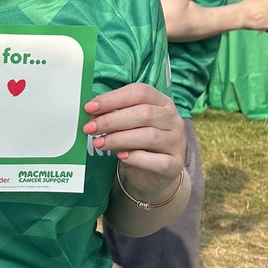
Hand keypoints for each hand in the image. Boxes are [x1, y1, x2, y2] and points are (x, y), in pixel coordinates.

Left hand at [83, 82, 184, 200]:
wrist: (153, 174)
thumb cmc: (137, 144)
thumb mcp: (126, 126)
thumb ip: (114, 117)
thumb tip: (92, 114)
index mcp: (162, 102)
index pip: (140, 92)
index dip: (113, 98)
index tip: (90, 107)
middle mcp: (173, 119)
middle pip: (144, 113)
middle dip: (112, 120)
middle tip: (90, 128)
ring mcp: (177, 142)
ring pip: (150, 136)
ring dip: (119, 139)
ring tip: (98, 143)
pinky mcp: (176, 165)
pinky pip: (158, 161)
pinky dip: (137, 158)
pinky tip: (121, 157)